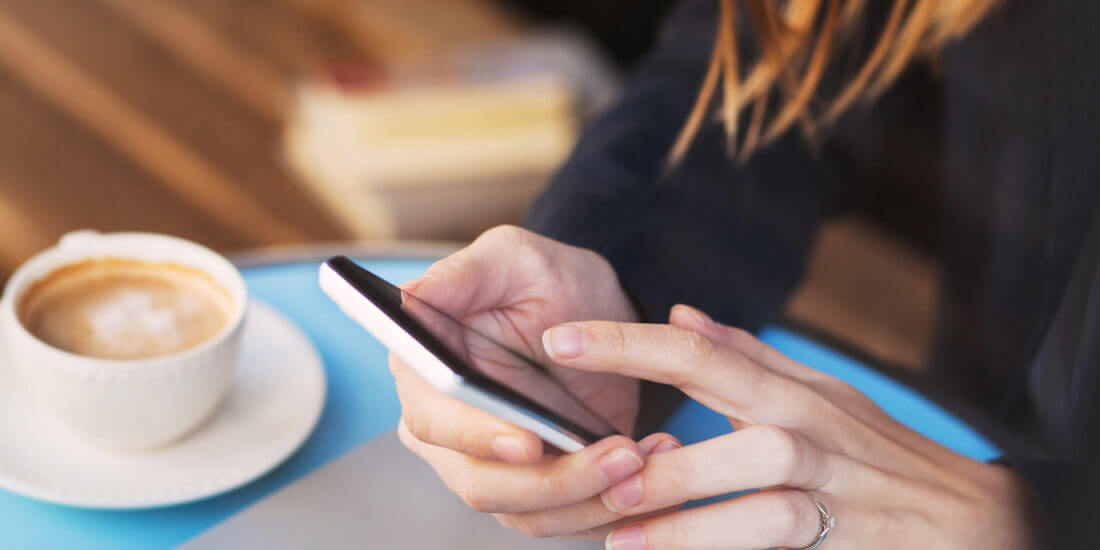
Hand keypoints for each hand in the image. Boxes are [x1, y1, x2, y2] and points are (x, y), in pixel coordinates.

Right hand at [391, 226, 668, 535]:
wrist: (600, 314)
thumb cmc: (548, 279)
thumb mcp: (512, 258)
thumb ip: (462, 275)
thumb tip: (408, 297)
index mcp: (424, 373)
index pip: (433, 421)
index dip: (476, 437)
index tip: (528, 441)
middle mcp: (446, 429)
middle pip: (482, 483)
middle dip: (554, 479)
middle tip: (621, 454)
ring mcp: (489, 466)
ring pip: (528, 511)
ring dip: (591, 497)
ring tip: (644, 457)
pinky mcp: (537, 490)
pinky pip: (565, 519)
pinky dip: (610, 506)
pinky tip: (651, 468)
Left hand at [529, 305, 1041, 548]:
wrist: (968, 519)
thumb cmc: (875, 449)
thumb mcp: (815, 392)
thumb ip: (744, 356)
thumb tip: (681, 312)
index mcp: (790, 390)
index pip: (701, 352)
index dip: (627, 343)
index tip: (559, 340)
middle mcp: (810, 433)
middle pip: (736, 430)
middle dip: (665, 452)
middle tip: (598, 470)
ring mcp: (831, 492)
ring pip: (763, 502)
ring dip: (689, 521)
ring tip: (621, 535)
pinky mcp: (840, 540)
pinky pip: (780, 545)